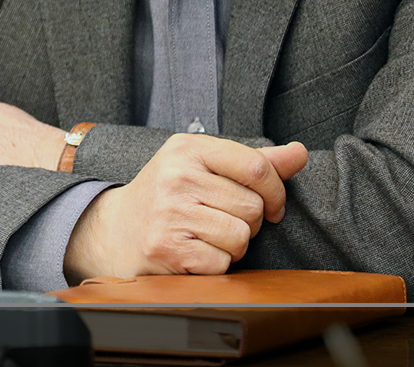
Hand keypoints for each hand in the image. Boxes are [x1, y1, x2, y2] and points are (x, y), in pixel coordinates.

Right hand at [64, 134, 308, 280]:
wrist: (114, 231)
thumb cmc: (167, 196)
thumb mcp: (202, 167)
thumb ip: (253, 162)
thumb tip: (299, 153)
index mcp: (188, 148)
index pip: (257, 167)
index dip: (276, 192)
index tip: (271, 205)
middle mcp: (177, 176)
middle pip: (252, 207)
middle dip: (247, 222)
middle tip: (220, 220)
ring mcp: (171, 213)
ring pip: (241, 237)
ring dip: (232, 246)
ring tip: (206, 236)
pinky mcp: (169, 248)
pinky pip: (222, 263)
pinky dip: (214, 265)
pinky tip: (193, 252)